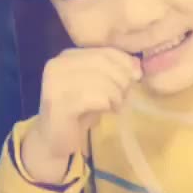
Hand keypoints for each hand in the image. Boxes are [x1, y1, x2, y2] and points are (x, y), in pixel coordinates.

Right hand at [22, 47, 140, 182]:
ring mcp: (55, 83)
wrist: (54, 141)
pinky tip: (107, 111)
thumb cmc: (80, 111)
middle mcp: (58, 65)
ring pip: (100, 80)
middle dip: (121, 78)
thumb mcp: (100, 86)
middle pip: (102, 63)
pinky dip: (107, 104)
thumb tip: (137, 64)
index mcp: (67, 56)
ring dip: (116, 94)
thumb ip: (115, 71)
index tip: (137, 74)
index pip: (103, 50)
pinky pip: (94, 97)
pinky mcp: (58, 103)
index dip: (124, 61)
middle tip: (125, 95)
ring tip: (116, 105)